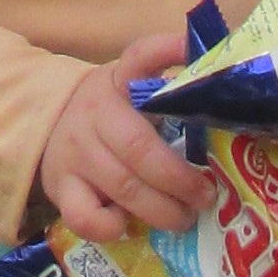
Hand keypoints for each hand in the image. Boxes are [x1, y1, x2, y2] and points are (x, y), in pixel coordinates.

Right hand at [33, 44, 211, 244]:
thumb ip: (170, 93)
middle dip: (180, 179)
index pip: (140, 57)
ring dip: (161, 209)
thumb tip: (228, 86)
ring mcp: (75, 152)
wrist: (49, 128)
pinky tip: (128, 225)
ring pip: (121, 186)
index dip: (165, 50)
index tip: (190, 49)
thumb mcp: (133, 91)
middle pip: (140, 147)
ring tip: (185, 218)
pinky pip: (84, 216)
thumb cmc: (111, 115)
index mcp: (120, 81)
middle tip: (207, 196)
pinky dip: (111, 226)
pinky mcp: (61, 187)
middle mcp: (96, 113)